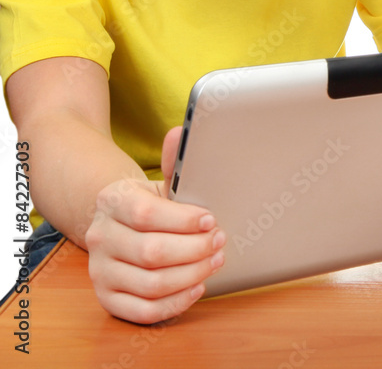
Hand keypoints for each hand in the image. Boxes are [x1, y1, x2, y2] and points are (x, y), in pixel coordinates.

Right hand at [85, 127, 225, 323]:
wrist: (117, 225)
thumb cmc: (149, 205)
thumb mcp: (160, 183)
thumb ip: (174, 162)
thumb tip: (181, 131)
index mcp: (113, 202)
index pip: (148, 215)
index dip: (185, 221)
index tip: (212, 220)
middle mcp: (100, 237)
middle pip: (152, 252)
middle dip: (195, 249)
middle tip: (220, 241)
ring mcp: (100, 271)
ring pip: (150, 283)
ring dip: (191, 275)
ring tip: (216, 261)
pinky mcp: (107, 298)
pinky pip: (142, 311)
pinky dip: (174, 303)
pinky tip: (196, 287)